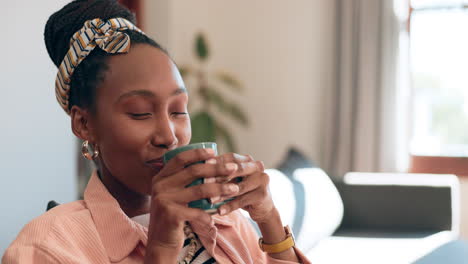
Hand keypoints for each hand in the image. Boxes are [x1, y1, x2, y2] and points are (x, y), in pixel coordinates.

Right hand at [145, 149, 262, 256]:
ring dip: (220, 189)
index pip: (180, 159)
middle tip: (233, 169)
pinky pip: (197, 212)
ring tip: (235, 189)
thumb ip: (184, 181)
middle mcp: (160, 186)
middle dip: (216, 168)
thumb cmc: (174, 216)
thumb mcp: (174, 195)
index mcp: (161, 178)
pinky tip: (217, 216)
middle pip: (193, 171)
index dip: (197, 153)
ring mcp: (164, 200)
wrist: (160, 243)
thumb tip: (210, 162)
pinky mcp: (170, 215)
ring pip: (199, 190)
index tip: (214, 152)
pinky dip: (209, 215)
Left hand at [208, 153, 275, 223]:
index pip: (231, 157)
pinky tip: (219, 211)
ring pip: (238, 187)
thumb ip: (222, 173)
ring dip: (222, 194)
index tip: (202, 165)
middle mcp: (257, 167)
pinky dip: (230, 206)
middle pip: (236, 169)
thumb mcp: (234, 180)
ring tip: (209, 200)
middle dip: (219, 176)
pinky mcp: (263, 195)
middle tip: (204, 182)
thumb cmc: (243, 191)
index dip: (217, 161)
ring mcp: (262, 180)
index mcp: (248, 160)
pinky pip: (242, 201)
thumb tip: (199, 170)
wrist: (263, 208)